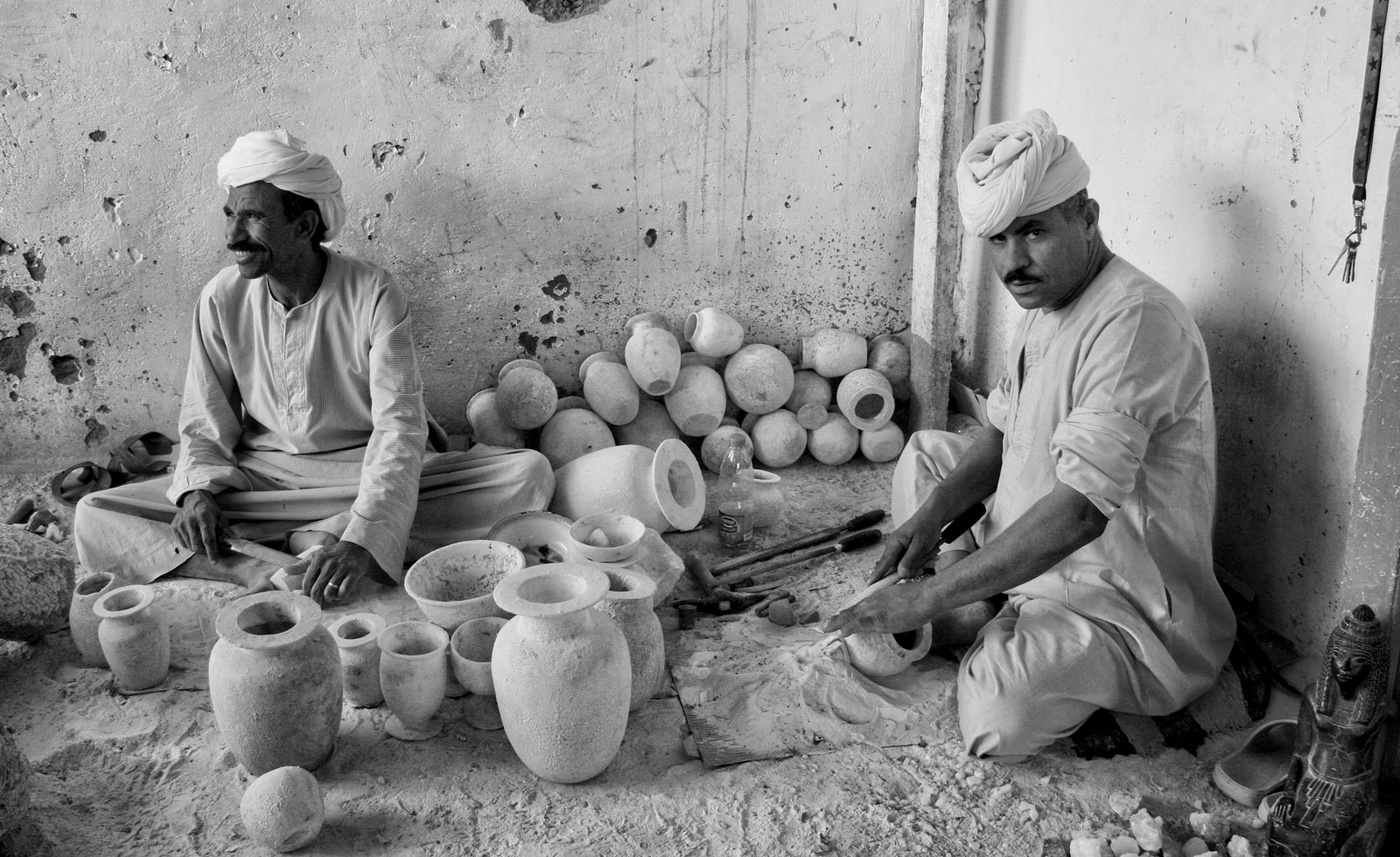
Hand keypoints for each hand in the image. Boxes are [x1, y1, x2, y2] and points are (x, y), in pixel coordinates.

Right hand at [173, 490, 223, 557]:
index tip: (215, 561)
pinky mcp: (174, 526)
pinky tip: (195, 537)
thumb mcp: (220, 516)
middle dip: (206, 551)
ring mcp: (180, 524)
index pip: (207, 538)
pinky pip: (183, 543)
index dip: (212, 551)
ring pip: (190, 546)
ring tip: (203, 540)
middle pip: (197, 545)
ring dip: (198, 548)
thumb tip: (234, 541)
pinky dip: (190, 544)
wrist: (194, 498)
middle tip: (212, 548)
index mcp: (204, 517)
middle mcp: (190, 521)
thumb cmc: (209, 509)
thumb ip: (226, 529)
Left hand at [301, 539, 379, 604]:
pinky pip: (344, 591)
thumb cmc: (333, 554)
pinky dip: (340, 596)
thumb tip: (285, 570)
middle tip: (316, 604)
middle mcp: (329, 563)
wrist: (356, 546)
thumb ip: (301, 565)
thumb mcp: (317, 556)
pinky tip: (339, 594)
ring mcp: (342, 568)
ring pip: (330, 592)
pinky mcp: (354, 573)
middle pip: (317, 589)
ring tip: (329, 598)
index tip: (306, 599)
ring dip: (328, 598)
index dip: (305, 593)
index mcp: (318, 559)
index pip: (307, 581)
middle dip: (315, 600)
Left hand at [820, 579, 934, 637]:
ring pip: (851, 616)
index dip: (847, 614)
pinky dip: (850, 627)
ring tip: (826, 629)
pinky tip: (841, 632)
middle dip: (837, 619)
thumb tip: (893, 612)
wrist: (927, 596)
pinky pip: (860, 623)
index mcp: (878, 597)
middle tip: (825, 626)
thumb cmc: (920, 598)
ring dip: (837, 623)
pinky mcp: (880, 618)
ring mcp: (875, 609)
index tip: (838, 618)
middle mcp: (873, 601)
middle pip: (851, 611)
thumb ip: (893, 606)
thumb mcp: (902, 599)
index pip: (859, 606)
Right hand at [866, 502, 948, 584]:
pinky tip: (930, 555)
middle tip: (924, 567)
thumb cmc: (926, 526)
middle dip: (911, 569)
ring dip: (919, 563)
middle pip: (896, 568)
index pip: (883, 564)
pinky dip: (921, 560)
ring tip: (931, 555)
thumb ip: (910, 560)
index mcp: (894, 544)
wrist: (934, 515)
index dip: (877, 576)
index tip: (869, 586)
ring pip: (906, 565)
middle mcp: (893, 547)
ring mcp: (899, 548)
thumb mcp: (920, 545)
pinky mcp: (906, 549)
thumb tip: (901, 574)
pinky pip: (911, 561)